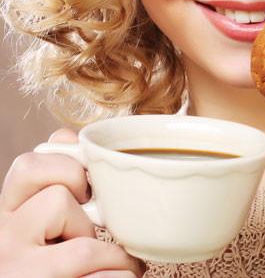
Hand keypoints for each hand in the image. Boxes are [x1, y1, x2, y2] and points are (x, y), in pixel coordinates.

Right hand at [0, 129, 145, 277]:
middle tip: (92, 238)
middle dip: (89, 220)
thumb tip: (68, 135)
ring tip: (118, 269)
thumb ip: (50, 180)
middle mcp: (3, 245)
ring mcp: (21, 276)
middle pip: (60, 201)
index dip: (65, 170)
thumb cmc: (41, 264)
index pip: (28, 166)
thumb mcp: (34, 221)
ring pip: (85, 247)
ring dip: (115, 260)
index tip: (80, 189)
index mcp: (4, 217)